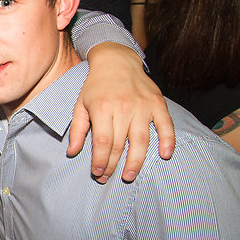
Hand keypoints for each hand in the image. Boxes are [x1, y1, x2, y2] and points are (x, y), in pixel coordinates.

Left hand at [67, 43, 174, 182]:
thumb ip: (78, 129)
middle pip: (119, 144)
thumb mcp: (80, 105)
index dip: (100, 160)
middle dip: (113, 165)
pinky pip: (165, 125)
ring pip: (141, 140)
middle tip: (108, 178)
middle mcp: (123, 107)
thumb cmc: (96, 86)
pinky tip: (165, 155)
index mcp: (102, 108)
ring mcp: (142, 106)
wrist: (117, 61)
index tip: (97, 173)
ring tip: (129, 175)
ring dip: (136, 161)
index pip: (102, 142)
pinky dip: (168, 140)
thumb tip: (72, 152)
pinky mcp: (157, 103)